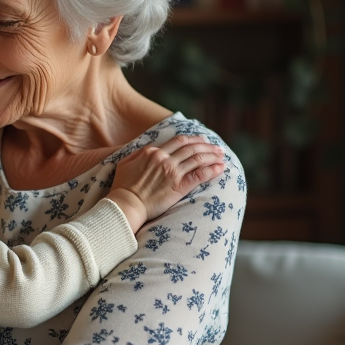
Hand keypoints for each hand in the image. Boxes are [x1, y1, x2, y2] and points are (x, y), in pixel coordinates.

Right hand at [108, 135, 226, 230]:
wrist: (126, 204)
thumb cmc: (122, 187)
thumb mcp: (125, 163)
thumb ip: (137, 153)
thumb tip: (147, 149)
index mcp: (152, 152)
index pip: (178, 141)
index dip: (193, 139)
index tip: (202, 141)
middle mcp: (164, 159)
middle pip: (191, 147)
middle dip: (207, 146)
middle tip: (217, 148)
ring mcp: (172, 172)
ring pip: (198, 158)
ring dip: (212, 156)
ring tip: (222, 156)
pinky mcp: (179, 186)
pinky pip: (200, 175)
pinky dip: (212, 170)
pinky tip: (220, 168)